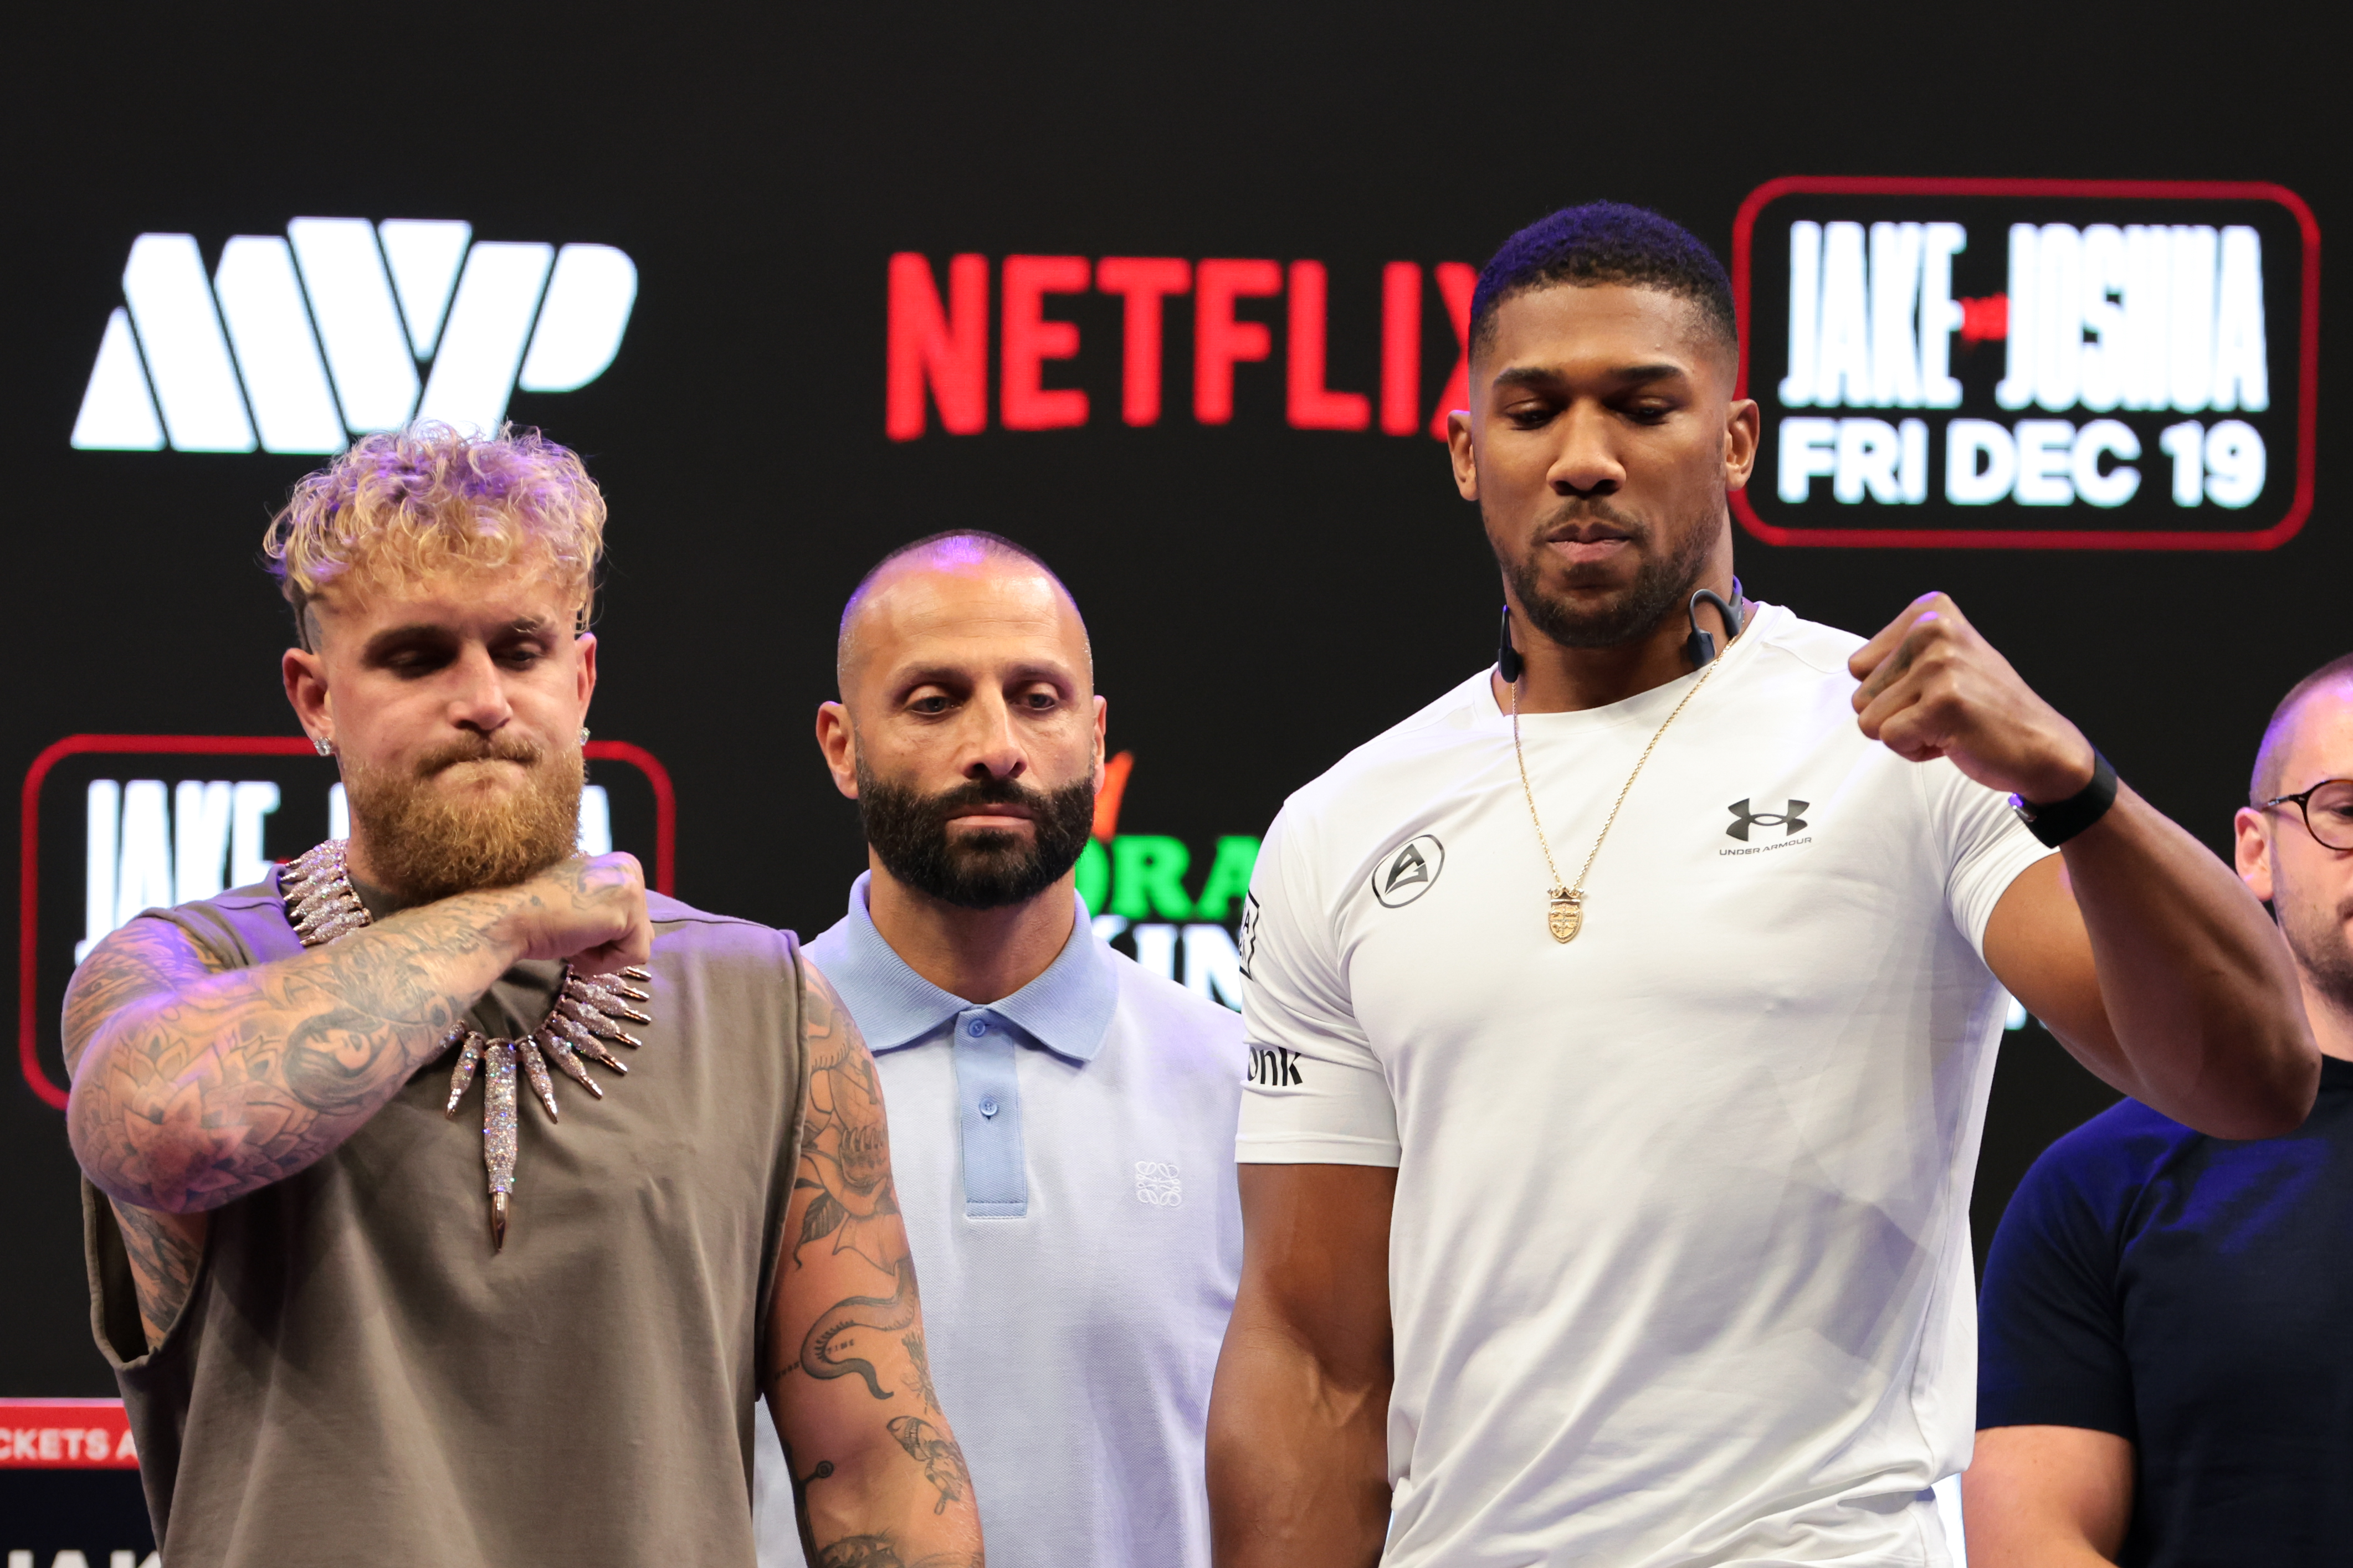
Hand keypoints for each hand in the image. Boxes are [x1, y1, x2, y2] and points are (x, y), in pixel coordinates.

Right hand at [488, 853, 653, 974]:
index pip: (633, 917)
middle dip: (606, 944)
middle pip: (640, 931)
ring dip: (604, 955)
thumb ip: (610, 909)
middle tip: (572, 931)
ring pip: (638, 945)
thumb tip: (640, 932)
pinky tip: (578, 943)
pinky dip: (604, 962)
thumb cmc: (537, 914)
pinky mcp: (628, 909)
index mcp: (620, 864)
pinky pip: (635, 955)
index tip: (572, 923)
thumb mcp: (584, 905)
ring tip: (574, 936)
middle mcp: (630, 867)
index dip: (602, 935)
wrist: (510, 918)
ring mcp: (631, 885)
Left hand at [1848, 592, 2095, 803]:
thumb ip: (1897, 656)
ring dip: (1905, 732)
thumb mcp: (1941, 660)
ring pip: (1869, 719)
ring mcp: (1939, 664)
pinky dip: (1915, 750)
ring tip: (1948, 723)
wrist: (2040, 745)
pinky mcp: (1943, 702)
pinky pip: (1889, 738)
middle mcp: (1933, 629)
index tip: (1935, 691)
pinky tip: (1953, 739)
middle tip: (1944, 711)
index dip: (1891, 691)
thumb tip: (1852, 666)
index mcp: (1930, 612)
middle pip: (1860, 693)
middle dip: (1897, 714)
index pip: (1859, 666)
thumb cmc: (1983, 708)